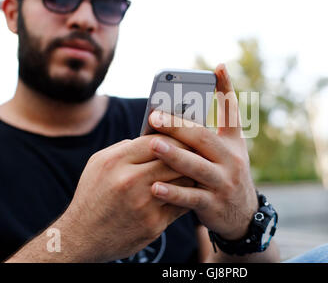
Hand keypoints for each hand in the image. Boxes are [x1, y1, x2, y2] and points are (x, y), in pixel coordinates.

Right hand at [60, 135, 193, 261]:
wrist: (82, 238)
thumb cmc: (92, 196)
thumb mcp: (99, 163)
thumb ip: (125, 147)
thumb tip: (154, 138)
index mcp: (116, 162)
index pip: (157, 141)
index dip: (174, 137)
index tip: (183, 138)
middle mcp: (130, 181)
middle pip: (173, 160)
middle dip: (188, 155)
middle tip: (197, 153)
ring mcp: (144, 204)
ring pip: (182, 181)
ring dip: (191, 175)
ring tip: (195, 171)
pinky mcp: (154, 224)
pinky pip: (181, 204)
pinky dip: (187, 196)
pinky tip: (188, 191)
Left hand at [148, 64, 258, 240]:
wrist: (242, 214)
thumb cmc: (225, 174)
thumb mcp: (227, 152)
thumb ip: (208, 133)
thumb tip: (181, 112)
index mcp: (233, 144)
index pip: (232, 112)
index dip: (226, 89)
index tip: (218, 67)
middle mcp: (232, 160)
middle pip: (204, 139)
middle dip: (179, 126)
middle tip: (155, 116)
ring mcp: (223, 183)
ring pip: (196, 167)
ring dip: (174, 155)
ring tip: (152, 144)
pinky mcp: (213, 205)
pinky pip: (191, 198)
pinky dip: (173, 193)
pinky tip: (154, 186)